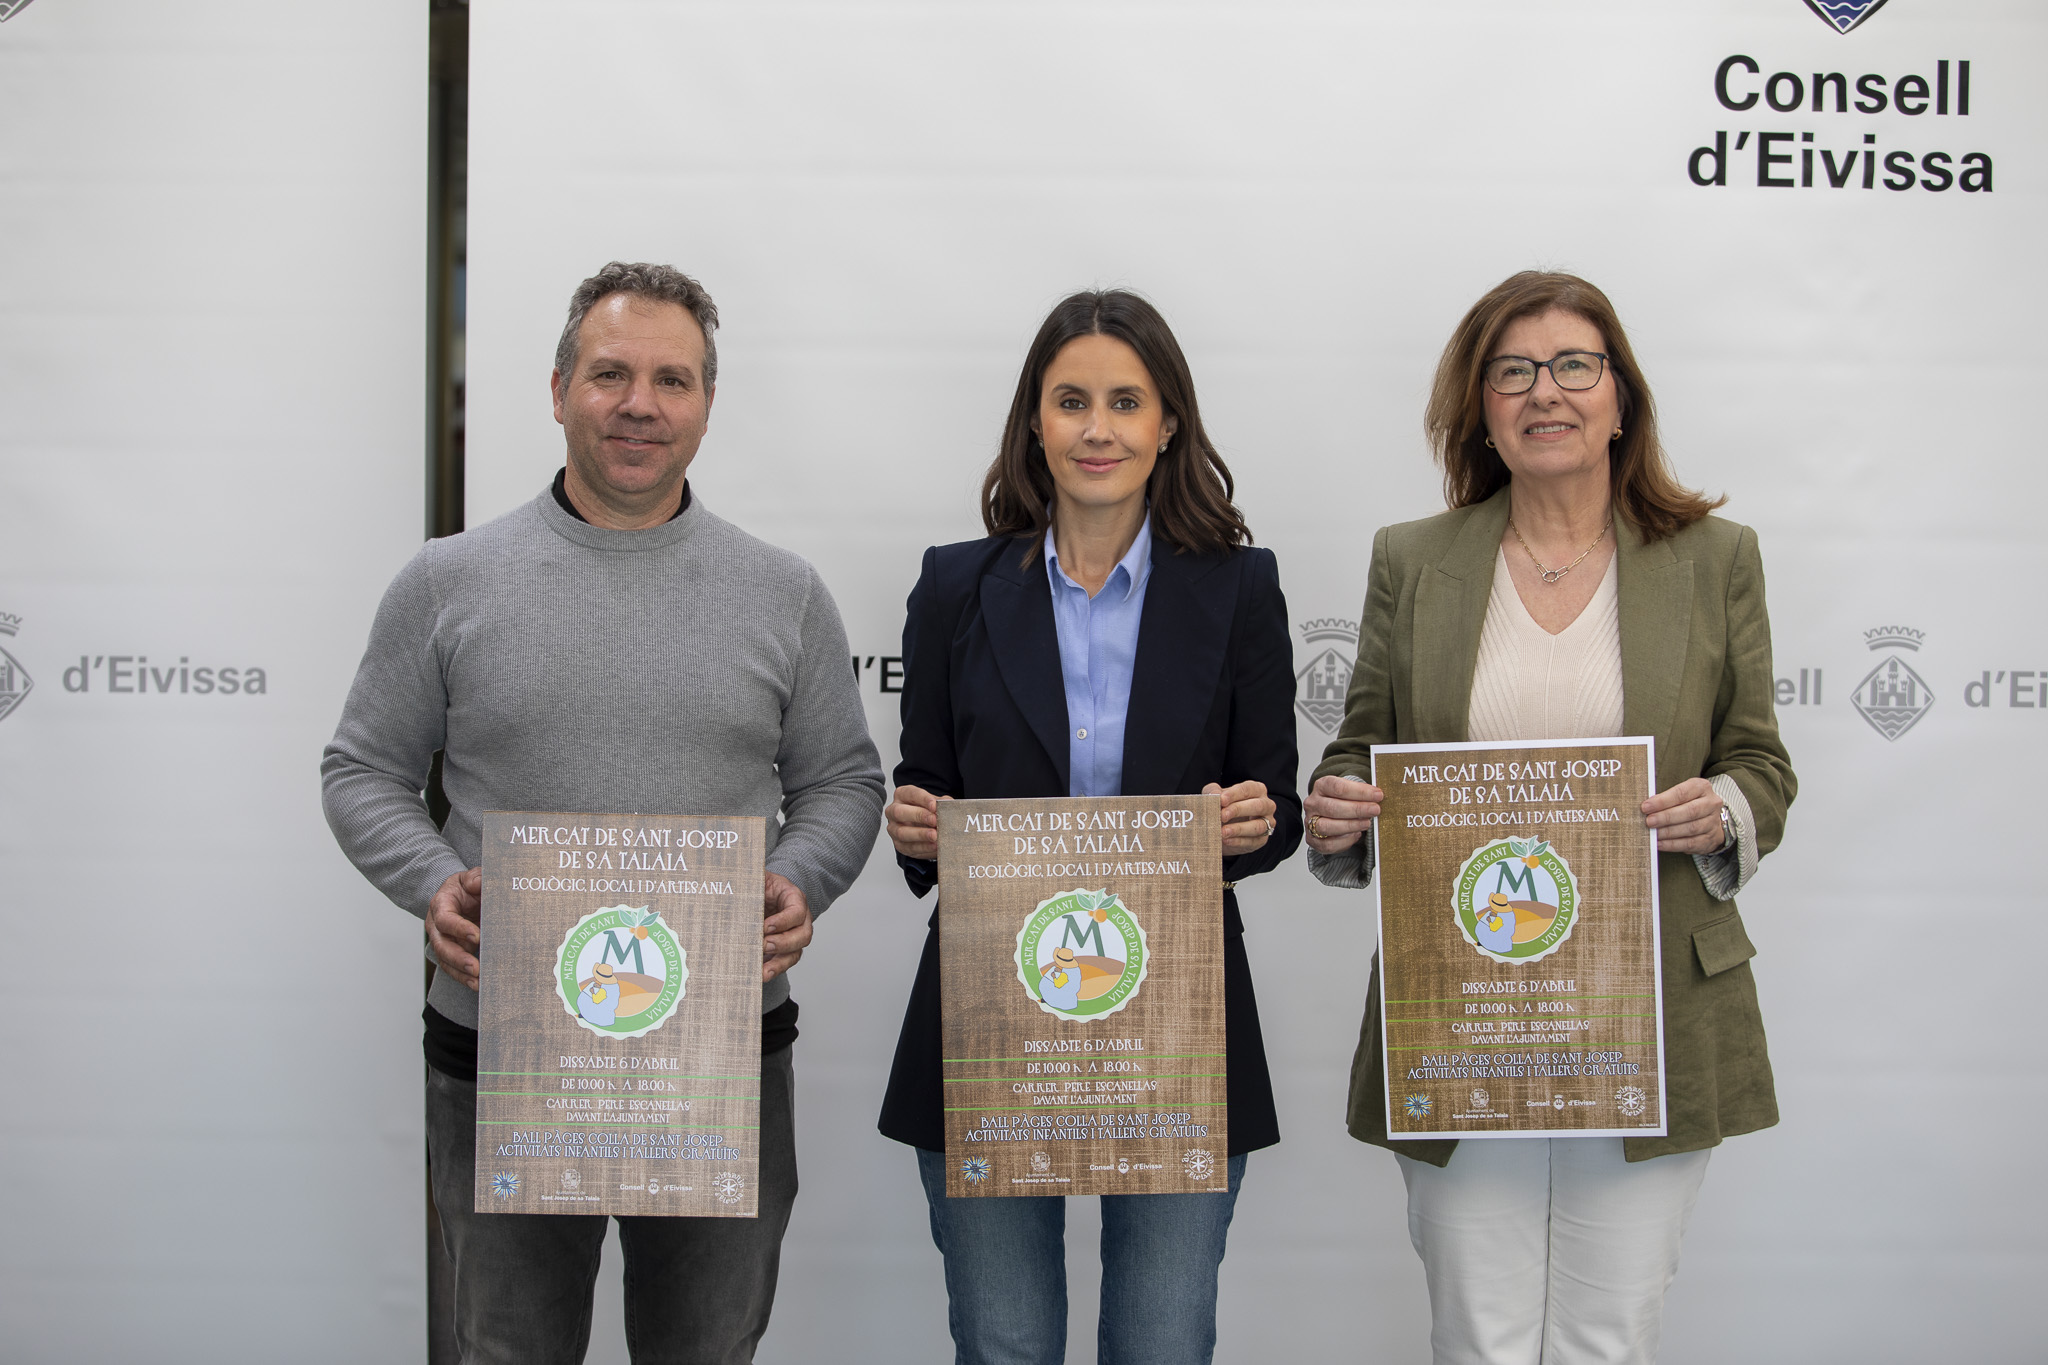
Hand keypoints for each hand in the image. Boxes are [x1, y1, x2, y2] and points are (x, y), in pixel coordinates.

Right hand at [427, 867, 482, 991]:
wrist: (460, 896)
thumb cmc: (465, 887)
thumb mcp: (469, 877)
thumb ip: (475, 878)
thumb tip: (478, 883)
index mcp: (440, 905)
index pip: (445, 919)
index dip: (459, 929)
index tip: (477, 936)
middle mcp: (437, 927)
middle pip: (442, 946)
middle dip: (458, 958)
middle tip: (475, 968)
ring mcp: (443, 941)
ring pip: (446, 961)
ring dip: (461, 974)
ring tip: (478, 983)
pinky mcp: (451, 953)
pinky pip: (454, 969)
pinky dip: (464, 979)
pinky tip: (478, 986)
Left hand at [762, 871, 813, 982]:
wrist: (761, 897)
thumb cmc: (760, 886)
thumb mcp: (757, 877)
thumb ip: (752, 876)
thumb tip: (735, 873)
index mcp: (794, 898)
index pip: (797, 911)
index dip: (784, 921)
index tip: (765, 926)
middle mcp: (799, 920)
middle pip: (803, 935)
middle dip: (784, 943)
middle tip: (764, 945)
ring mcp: (793, 937)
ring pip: (795, 952)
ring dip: (779, 963)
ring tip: (763, 971)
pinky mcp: (784, 951)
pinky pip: (784, 963)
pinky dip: (773, 970)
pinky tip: (760, 975)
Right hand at [886, 784, 944, 859]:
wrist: (926, 829)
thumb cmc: (928, 812)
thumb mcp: (935, 804)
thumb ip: (940, 802)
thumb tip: (947, 803)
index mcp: (902, 795)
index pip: (910, 793)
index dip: (923, 799)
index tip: (935, 805)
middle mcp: (894, 811)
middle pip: (899, 812)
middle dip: (919, 816)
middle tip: (935, 820)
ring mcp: (894, 829)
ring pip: (902, 832)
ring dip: (920, 834)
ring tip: (935, 836)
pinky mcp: (899, 845)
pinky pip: (909, 847)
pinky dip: (923, 847)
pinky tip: (934, 846)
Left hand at [1204, 780, 1275, 856]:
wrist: (1221, 829)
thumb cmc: (1222, 807)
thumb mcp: (1215, 796)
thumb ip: (1214, 792)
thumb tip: (1214, 795)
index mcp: (1257, 790)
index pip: (1248, 789)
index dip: (1234, 794)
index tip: (1221, 800)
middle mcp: (1266, 805)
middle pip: (1258, 806)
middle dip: (1238, 810)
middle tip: (1222, 815)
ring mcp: (1267, 823)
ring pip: (1258, 826)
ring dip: (1239, 829)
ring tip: (1223, 831)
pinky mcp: (1262, 840)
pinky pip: (1253, 841)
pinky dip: (1238, 841)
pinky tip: (1226, 840)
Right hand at [1304, 774, 1382, 854]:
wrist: (1329, 813)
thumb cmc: (1342, 801)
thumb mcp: (1349, 790)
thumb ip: (1362, 793)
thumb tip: (1379, 796)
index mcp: (1321, 786)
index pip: (1338, 787)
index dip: (1360, 792)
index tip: (1377, 795)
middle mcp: (1313, 803)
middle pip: (1332, 807)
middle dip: (1357, 809)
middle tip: (1375, 810)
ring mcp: (1310, 822)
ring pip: (1327, 826)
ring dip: (1350, 826)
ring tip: (1367, 823)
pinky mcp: (1313, 840)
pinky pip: (1327, 844)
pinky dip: (1344, 841)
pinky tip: (1356, 835)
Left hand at [1642, 777, 1725, 854]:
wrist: (1710, 820)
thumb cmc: (1688, 803)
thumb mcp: (1680, 794)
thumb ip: (1665, 798)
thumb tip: (1645, 808)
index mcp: (1702, 788)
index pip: (1682, 793)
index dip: (1663, 800)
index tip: (1646, 807)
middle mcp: (1711, 804)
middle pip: (1689, 811)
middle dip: (1666, 817)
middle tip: (1649, 821)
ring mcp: (1713, 822)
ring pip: (1691, 828)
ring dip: (1668, 832)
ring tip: (1653, 834)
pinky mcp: (1710, 839)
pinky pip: (1690, 843)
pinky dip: (1672, 844)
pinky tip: (1660, 844)